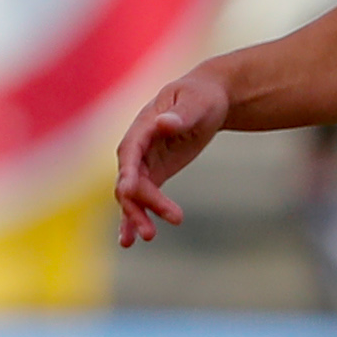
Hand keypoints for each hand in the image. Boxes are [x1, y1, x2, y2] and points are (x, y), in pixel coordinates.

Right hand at [113, 72, 231, 246]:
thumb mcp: (197, 103)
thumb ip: (180, 115)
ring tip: (147, 238)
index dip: (128, 171)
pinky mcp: (154, 174)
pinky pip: (142, 198)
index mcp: (144, 125)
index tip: (129, 191)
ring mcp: (144, 162)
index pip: (130, 151)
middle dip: (137, 205)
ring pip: (133, 193)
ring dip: (136, 216)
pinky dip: (136, 217)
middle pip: (130, 179)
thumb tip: (162, 124)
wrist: (208, 100)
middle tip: (151, 231)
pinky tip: (132, 240)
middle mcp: (138, 146)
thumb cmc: (203, 97)